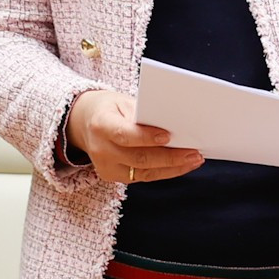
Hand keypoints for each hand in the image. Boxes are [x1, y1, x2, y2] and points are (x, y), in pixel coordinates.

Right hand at [66, 88, 202, 184]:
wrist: (84, 123)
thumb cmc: (110, 108)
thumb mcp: (122, 101)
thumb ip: (143, 114)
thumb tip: (172, 126)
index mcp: (101, 125)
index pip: (125, 134)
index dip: (146, 137)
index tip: (169, 135)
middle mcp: (101, 149)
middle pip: (139, 158)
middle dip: (170, 157)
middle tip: (194, 152)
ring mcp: (106, 167)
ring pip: (145, 172)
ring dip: (173, 167)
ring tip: (194, 159)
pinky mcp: (113, 177)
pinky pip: (143, 177)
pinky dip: (165, 171)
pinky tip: (182, 165)